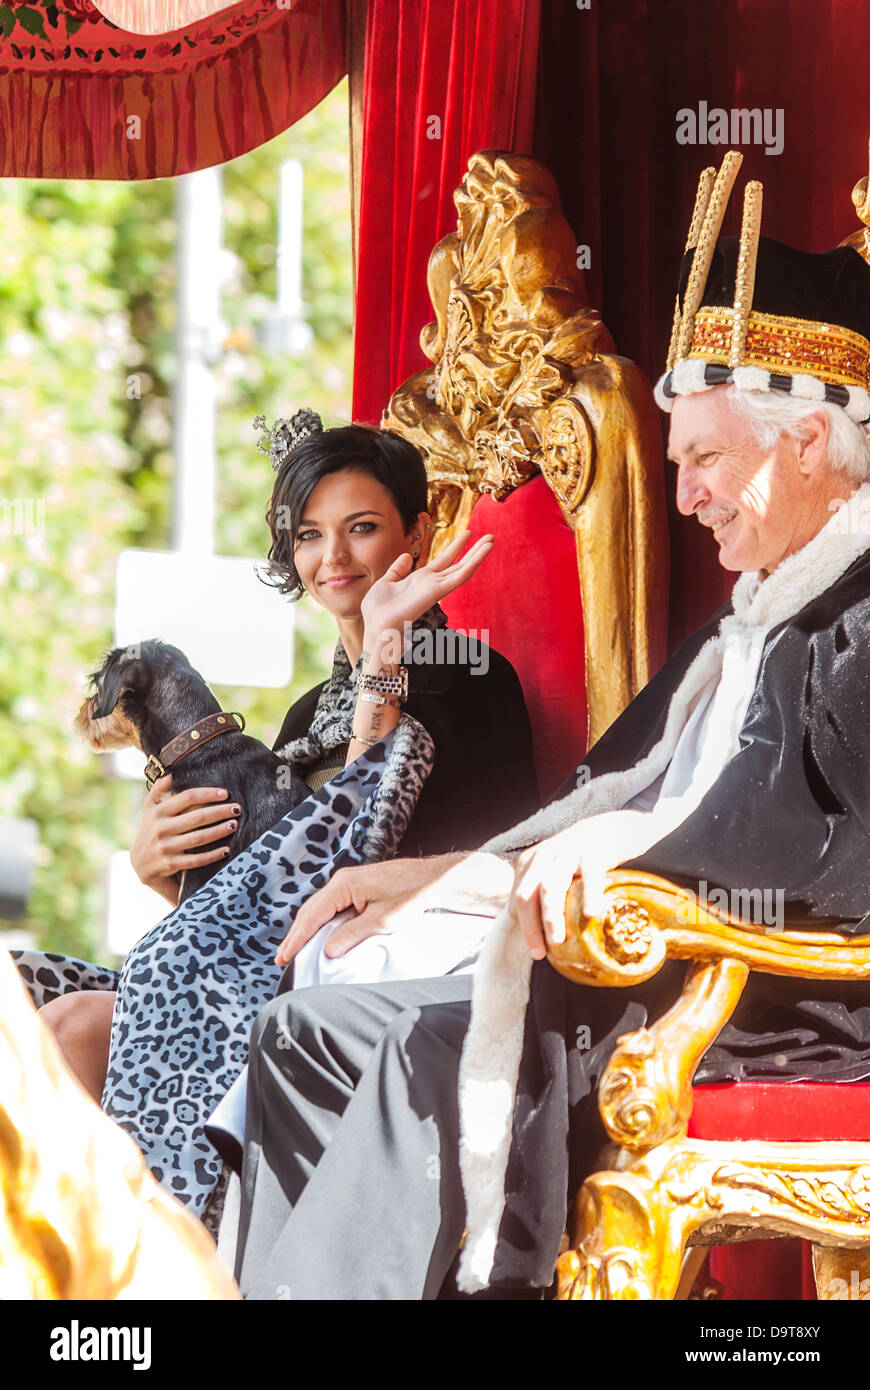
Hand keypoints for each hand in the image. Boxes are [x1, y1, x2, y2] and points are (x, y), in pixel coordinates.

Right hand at [129, 773, 239, 904]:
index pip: (187, 798)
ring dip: (219, 831)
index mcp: (158, 812)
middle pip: (196, 817)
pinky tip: (226, 850)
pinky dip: (212, 855)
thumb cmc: (151, 830)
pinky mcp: (171, 864)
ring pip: (198, 838)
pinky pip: (196, 860)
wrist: (141, 864)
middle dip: (219, 812)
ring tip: (234, 825)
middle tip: (237, 809)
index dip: (208, 794)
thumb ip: (158, 790)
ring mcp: (166, 847)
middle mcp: (161, 829)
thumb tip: (170, 774)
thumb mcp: (149, 809)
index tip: (225, 794)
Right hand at [274, 852, 484, 965]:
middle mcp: (343, 880)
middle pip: (311, 910)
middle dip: (296, 935)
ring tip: (296, 950)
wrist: (437, 879)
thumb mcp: (382, 920)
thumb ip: (352, 935)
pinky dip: (322, 923)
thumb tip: (328, 950)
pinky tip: (320, 936)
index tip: (284, 957)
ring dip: (308, 929)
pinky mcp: (360, 888)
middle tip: (282, 958)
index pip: (312, 915)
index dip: (296, 938)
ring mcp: (351, 883)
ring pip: (321, 908)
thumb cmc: (414, 894)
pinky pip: (334, 907)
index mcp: (344, 884)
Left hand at [360, 530, 492, 641]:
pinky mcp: (438, 592)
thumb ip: (398, 570)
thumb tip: (407, 556)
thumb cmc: (378, 610)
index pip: (445, 561)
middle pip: (459, 564)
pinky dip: (473, 563)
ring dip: (479, 554)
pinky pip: (460, 576)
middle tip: (490, 536)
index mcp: (421, 580)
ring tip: (492, 539)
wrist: (376, 625)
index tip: (468, 534)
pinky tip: (483, 551)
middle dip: (474, 550)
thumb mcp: (387, 582)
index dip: (457, 547)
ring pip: (464, 569)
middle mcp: (432, 583)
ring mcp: (437, 588)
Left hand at [508, 826, 585, 960]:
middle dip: (530, 926)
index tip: (537, 949)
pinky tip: (591, 915)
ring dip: (551, 916)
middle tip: (540, 953)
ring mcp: (566, 853)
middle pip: (526, 895)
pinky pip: (589, 875)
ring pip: (550, 886)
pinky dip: (588, 895)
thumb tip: (535, 934)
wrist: (609, 828)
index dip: (523, 926)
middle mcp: (543, 856)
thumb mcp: (553, 871)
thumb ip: (540, 894)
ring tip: (558, 941)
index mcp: (530, 863)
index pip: (517, 899)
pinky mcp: (592, 852)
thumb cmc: (579, 860)